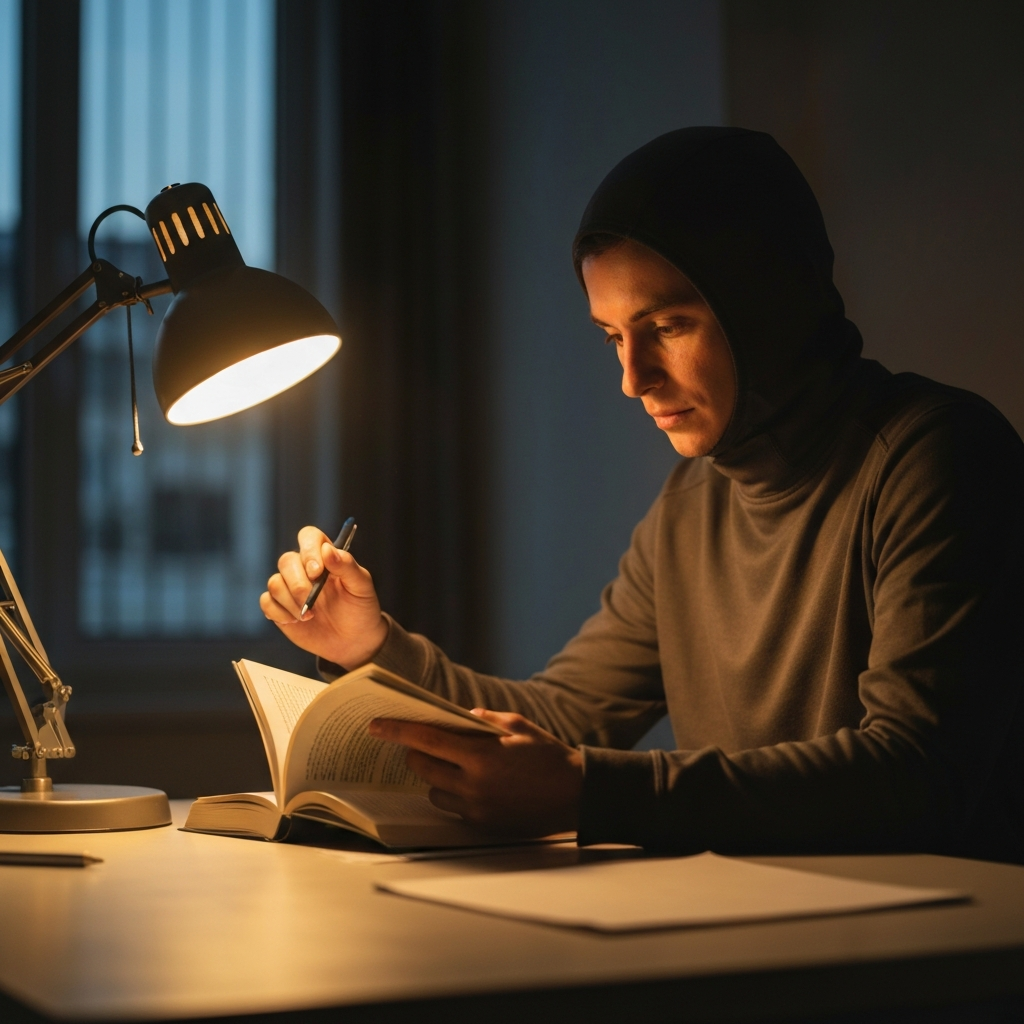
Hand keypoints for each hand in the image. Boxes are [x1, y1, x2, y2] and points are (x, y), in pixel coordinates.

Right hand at [260, 526, 387, 668]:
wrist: (353, 640)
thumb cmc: (360, 609)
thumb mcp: (362, 587)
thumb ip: (347, 566)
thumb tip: (327, 550)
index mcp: (325, 557)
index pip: (309, 537)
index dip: (309, 550)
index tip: (317, 572)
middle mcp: (304, 568)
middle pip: (286, 561)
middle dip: (298, 584)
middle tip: (313, 603)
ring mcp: (289, 587)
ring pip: (274, 582)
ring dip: (290, 601)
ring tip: (310, 616)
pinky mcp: (279, 607)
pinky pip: (266, 602)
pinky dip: (278, 612)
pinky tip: (295, 621)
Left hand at [368, 711, 582, 835]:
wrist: (575, 795)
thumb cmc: (548, 755)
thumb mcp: (518, 724)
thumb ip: (484, 719)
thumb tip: (459, 718)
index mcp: (481, 756)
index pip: (426, 740)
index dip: (397, 731)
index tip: (375, 726)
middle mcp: (473, 785)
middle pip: (422, 767)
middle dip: (415, 753)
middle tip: (421, 743)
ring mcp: (476, 808)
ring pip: (434, 791)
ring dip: (435, 776)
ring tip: (454, 765)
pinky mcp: (482, 825)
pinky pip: (452, 808)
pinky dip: (454, 793)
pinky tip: (471, 784)